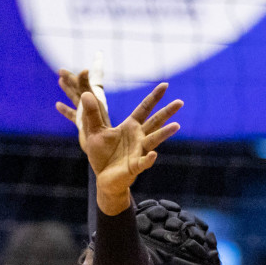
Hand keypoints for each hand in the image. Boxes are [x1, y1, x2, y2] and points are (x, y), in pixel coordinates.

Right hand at [57, 68, 104, 142]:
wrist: (107, 158)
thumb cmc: (106, 140)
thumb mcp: (97, 119)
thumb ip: (92, 106)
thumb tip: (85, 85)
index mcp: (97, 101)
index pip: (93, 82)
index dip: (90, 72)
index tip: (90, 61)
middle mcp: (92, 106)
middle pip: (80, 88)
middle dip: (71, 79)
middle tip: (61, 70)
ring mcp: (86, 116)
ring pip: (75, 98)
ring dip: (68, 89)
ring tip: (60, 79)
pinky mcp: (82, 125)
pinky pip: (72, 115)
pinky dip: (65, 110)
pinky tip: (58, 105)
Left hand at [57, 76, 182, 212]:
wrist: (104, 179)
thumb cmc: (102, 155)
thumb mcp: (94, 132)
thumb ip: (92, 114)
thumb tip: (86, 94)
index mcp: (130, 127)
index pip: (144, 109)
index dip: (154, 97)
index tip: (165, 85)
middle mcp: (138, 137)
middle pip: (155, 122)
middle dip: (167, 112)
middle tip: (180, 102)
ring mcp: (138, 152)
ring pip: (153, 140)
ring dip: (164, 133)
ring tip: (176, 126)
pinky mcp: (134, 166)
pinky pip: (143, 162)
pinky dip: (148, 159)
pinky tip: (153, 155)